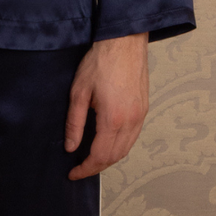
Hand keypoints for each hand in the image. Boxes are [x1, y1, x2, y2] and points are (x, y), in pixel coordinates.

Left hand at [65, 33, 148, 180]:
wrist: (124, 41)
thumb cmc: (100, 62)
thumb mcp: (78, 92)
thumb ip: (75, 123)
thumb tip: (71, 147)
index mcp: (113, 119)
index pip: (99, 156)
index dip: (85, 169)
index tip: (72, 173)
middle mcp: (131, 121)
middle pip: (115, 157)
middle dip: (96, 167)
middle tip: (80, 169)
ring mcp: (141, 116)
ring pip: (126, 149)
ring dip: (109, 159)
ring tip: (92, 160)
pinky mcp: (144, 109)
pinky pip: (133, 137)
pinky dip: (120, 147)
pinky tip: (108, 144)